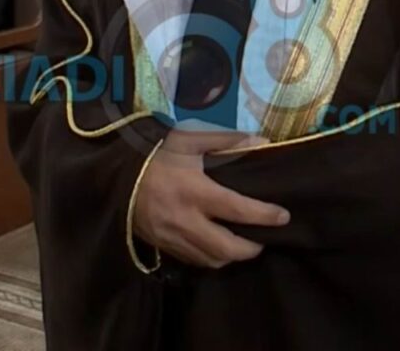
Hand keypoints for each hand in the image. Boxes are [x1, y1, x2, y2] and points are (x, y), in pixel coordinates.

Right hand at [134, 129, 289, 268]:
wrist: (115, 176)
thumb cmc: (156, 154)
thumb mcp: (188, 139)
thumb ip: (226, 141)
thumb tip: (260, 143)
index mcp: (194, 191)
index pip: (237, 209)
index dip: (264, 216)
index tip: (283, 216)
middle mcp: (185, 219)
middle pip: (227, 248)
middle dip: (251, 248)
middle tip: (264, 238)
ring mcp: (173, 237)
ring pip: (212, 260)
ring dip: (232, 256)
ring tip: (243, 243)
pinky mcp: (163, 245)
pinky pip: (194, 260)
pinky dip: (211, 257)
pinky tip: (217, 245)